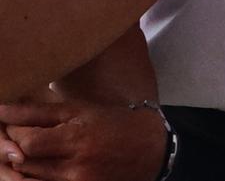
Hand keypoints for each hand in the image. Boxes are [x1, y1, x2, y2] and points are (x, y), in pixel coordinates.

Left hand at [0, 101, 164, 180]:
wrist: (150, 149)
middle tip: (18, 137)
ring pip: (31, 180)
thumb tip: (1, 109)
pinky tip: (44, 167)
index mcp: (77, 138)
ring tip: (31, 152)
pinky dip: (37, 178)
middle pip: (25, 164)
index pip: (27, 142)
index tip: (13, 124)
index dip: (14, 133)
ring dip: (24, 165)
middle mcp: (77, 166)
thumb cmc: (113, 123)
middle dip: (15, 150)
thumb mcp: (79, 110)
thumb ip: (38, 112)